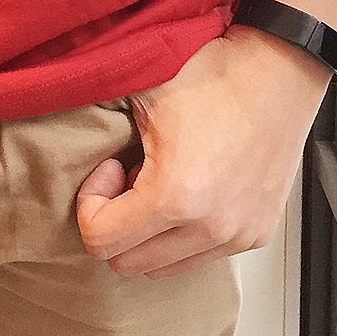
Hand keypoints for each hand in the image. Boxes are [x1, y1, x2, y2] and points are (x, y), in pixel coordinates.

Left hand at [75, 27, 331, 276]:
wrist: (279, 68)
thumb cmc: (214, 72)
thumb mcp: (143, 89)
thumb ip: (98, 121)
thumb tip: (57, 122)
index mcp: (175, 196)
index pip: (100, 242)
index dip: (91, 203)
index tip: (110, 165)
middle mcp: (210, 228)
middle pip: (129, 263)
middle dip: (117, 223)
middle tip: (129, 175)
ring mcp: (237, 235)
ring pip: (166, 267)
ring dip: (150, 233)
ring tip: (160, 180)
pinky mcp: (256, 234)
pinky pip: (202, 256)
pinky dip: (183, 233)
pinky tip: (190, 186)